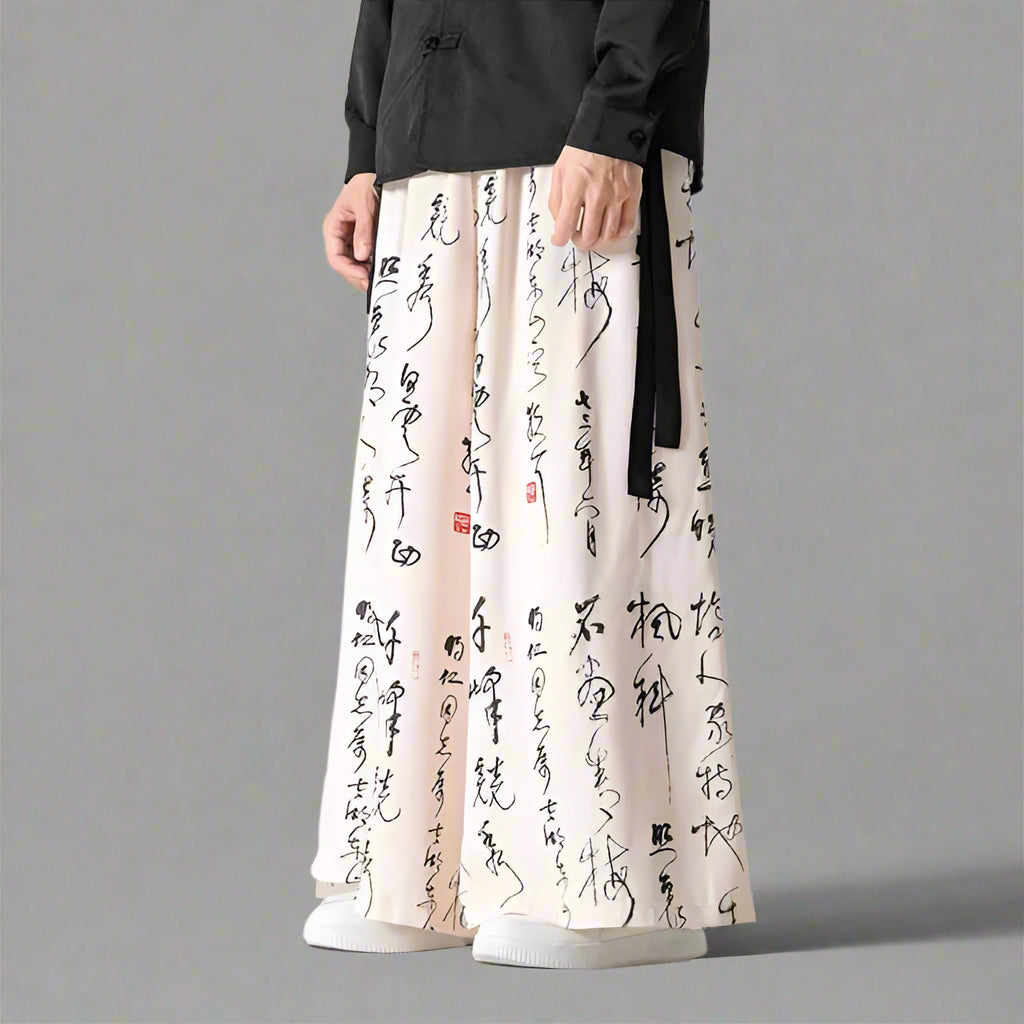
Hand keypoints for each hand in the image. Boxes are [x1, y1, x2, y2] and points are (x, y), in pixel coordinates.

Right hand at [323, 172, 378, 291]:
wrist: (376, 172)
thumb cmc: (366, 183)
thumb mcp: (365, 206)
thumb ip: (363, 230)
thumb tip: (362, 256)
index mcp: (333, 227)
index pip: (335, 257)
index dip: (349, 270)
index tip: (366, 277)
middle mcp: (340, 236)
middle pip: (344, 265)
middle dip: (358, 275)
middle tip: (375, 284)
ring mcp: (351, 238)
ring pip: (354, 264)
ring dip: (365, 272)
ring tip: (380, 276)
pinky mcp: (363, 239)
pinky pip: (364, 257)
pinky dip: (372, 264)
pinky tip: (381, 267)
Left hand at [548, 145, 642, 250]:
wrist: (611, 127)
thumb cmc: (585, 147)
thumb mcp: (560, 170)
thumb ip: (557, 199)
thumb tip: (560, 221)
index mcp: (575, 187)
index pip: (565, 227)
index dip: (560, 239)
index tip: (559, 238)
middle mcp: (597, 194)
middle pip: (588, 237)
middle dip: (579, 242)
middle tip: (577, 237)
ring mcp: (617, 195)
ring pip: (607, 235)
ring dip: (597, 240)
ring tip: (592, 233)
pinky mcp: (632, 194)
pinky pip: (627, 225)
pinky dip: (617, 234)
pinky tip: (610, 230)